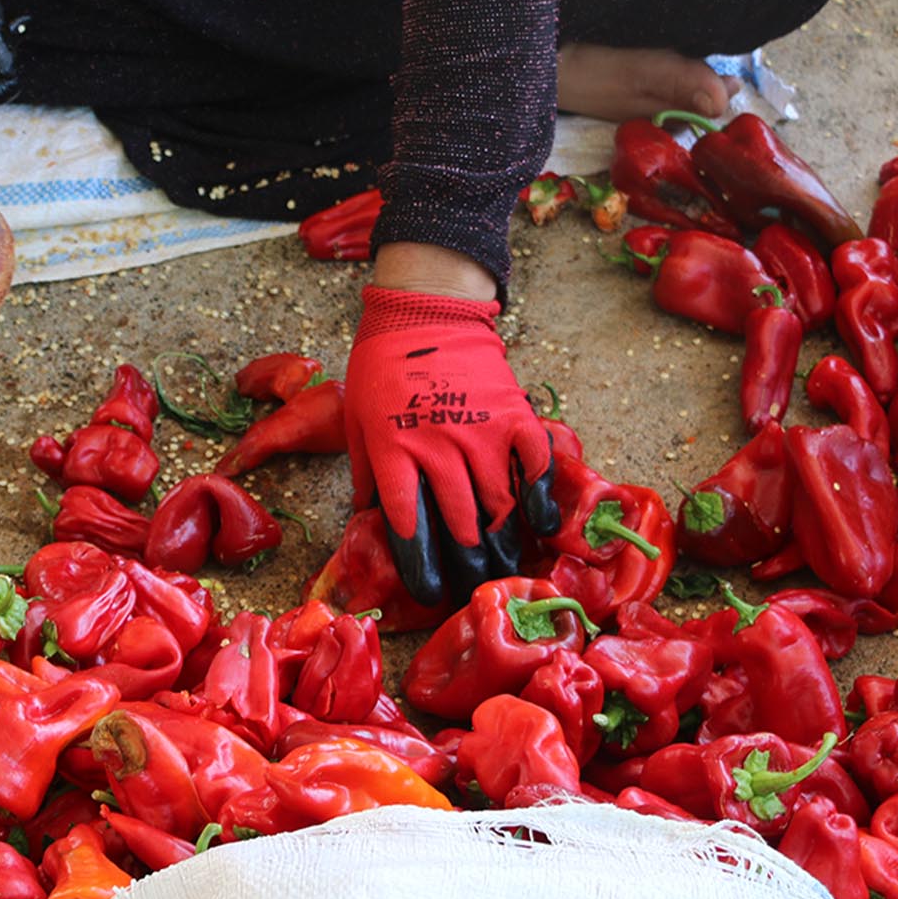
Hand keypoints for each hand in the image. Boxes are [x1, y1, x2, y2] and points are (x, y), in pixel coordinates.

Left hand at [344, 281, 559, 607]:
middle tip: (473, 588)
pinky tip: (540, 526)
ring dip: (501, 543)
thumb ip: (365, 472)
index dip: (419, 563)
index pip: (407, 523)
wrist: (426, 309)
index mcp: (393, 449)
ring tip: (502, 569)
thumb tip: (364, 521)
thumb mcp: (357, 419)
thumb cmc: (382, 364)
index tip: (429, 589)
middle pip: (458, 522)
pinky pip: (536, 466)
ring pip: (497, 503)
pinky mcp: (515, 414)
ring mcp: (481, 431)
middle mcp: (438, 446)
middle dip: (466, 563)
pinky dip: (540, 499)